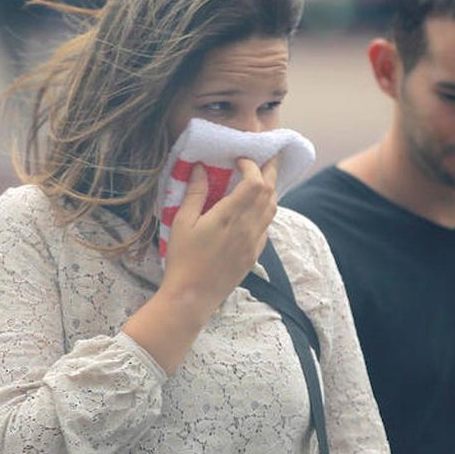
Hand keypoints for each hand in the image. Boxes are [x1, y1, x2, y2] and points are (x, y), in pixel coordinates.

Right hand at [161, 156, 278, 320]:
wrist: (193, 296)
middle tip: (266, 157)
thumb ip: (194, 193)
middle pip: (270, 192)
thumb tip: (200, 168)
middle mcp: (247, 227)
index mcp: (229, 216)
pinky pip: (267, 226)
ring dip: (270, 190)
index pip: (254, 182)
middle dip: (270, 171)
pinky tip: (256, 208)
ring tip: (263, 178)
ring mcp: (254, 242)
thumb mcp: (182, 222)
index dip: (252, 166)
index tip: (240, 159)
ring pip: (272, 209)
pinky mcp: (254, 254)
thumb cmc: (182, 258)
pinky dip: (266, 210)